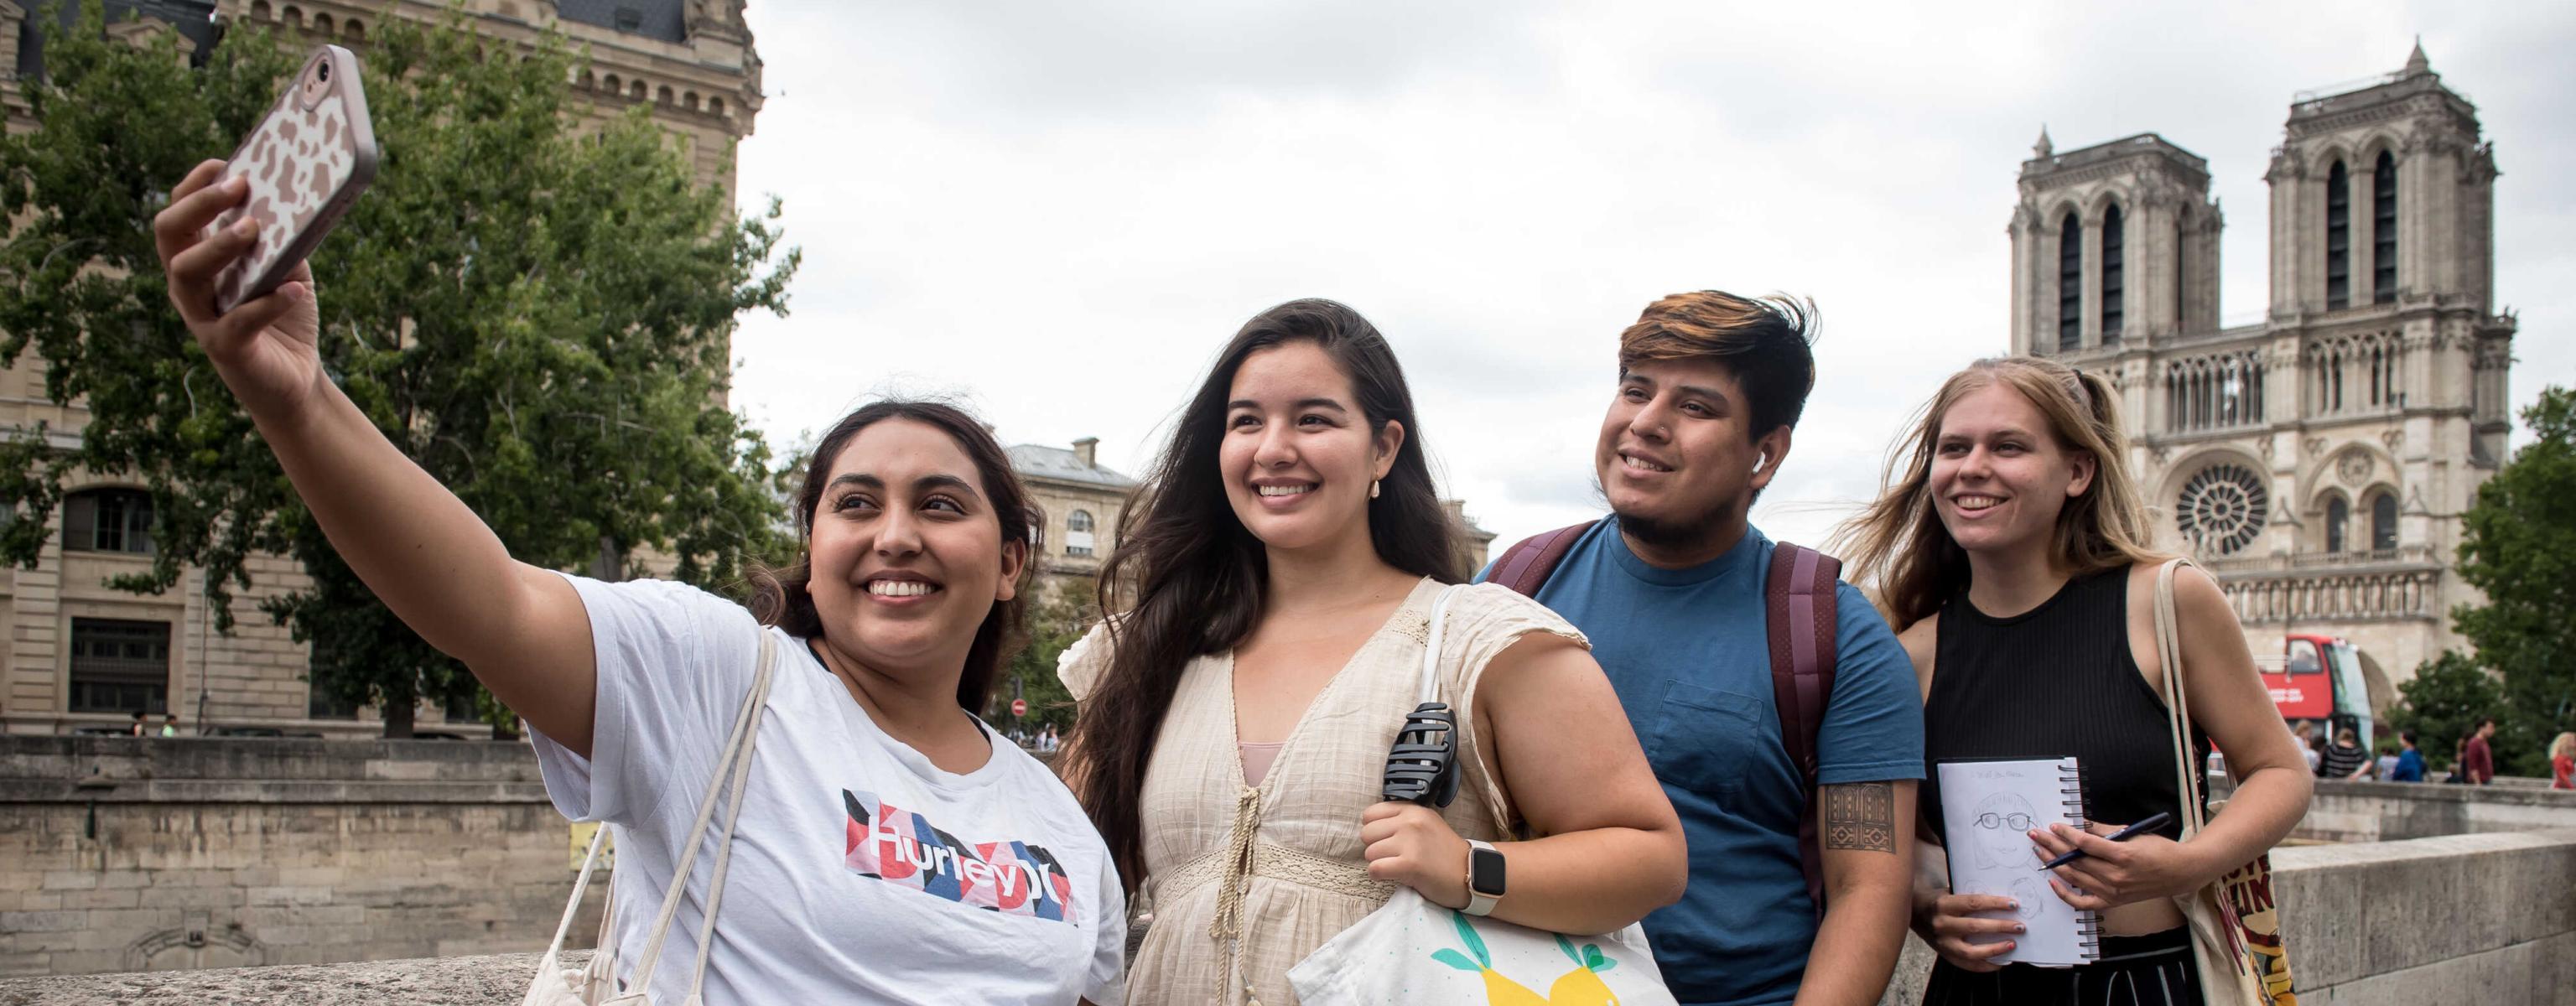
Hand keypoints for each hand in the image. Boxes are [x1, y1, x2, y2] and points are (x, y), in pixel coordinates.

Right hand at [151, 159, 326, 417]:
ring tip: (254, 228)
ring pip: (187, 273)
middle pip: (169, 234)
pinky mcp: (225, 348)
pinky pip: (237, 322)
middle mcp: (188, 284)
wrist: (296, 376)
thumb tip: (292, 196)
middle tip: (238, 188)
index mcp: (198, 258)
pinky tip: (294, 289)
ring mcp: (201, 316)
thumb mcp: (287, 265)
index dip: (195, 186)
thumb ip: (282, 236)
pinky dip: (267, 302)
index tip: (223, 165)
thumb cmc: (282, 311)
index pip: (179, 213)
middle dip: (200, 205)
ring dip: (220, 245)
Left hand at [1360, 802, 1469, 908]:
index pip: (1370, 814)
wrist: (1471, 873)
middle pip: (1366, 834)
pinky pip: (1375, 869)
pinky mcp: (1410, 864)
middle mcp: (1410, 822)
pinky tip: (1391, 876)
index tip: (1386, 841)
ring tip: (1397, 867)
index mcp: (1413, 810)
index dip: (1374, 830)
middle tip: (1392, 857)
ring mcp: (1410, 842)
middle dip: (1375, 848)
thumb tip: (1370, 827)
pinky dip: (1378, 875)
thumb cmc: (1445, 853)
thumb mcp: (1426, 824)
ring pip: (1369, 853)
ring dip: (1379, 863)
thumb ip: (1402, 821)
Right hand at [1912, 887, 2021, 972]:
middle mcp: (1942, 924)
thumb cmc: (1938, 900)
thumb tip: (2003, 903)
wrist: (1913, 912)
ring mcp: (1942, 942)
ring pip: (1971, 951)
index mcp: (1944, 904)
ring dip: (1995, 949)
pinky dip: (1985, 966)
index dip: (1995, 904)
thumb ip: (1970, 898)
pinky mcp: (1944, 955)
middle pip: (1975, 927)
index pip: (1974, 903)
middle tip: (2020, 926)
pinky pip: (1967, 965)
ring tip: (2012, 944)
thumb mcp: (1949, 892)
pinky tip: (2000, 962)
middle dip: (2001, 927)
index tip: (2013, 904)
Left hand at [2030, 821, 2204, 910]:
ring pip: (2075, 878)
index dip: (2067, 834)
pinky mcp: (2112, 902)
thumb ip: (2103, 830)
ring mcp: (2112, 891)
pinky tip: (2053, 882)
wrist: (2179, 873)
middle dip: (2052, 845)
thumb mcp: (2133, 833)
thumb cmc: (2159, 850)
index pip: (2085, 844)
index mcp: (2122, 856)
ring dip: (2053, 863)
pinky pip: (2082, 903)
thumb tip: (2079, 824)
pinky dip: (2065, 894)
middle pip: (2075, 860)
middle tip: (2036, 835)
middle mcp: (2115, 876)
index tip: (2053, 826)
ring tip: (2040, 850)